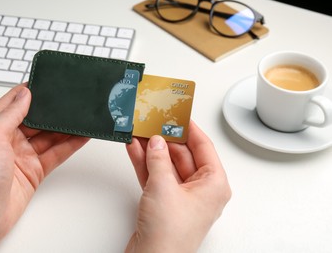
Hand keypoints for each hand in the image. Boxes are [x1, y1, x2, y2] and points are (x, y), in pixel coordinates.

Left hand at [0, 84, 88, 251]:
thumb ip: (11, 114)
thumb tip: (26, 94)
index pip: (15, 102)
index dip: (32, 92)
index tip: (49, 82)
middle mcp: (9, 139)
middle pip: (37, 119)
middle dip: (54, 110)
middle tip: (72, 100)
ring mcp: (24, 155)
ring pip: (50, 136)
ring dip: (66, 127)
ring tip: (82, 117)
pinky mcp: (36, 170)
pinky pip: (57, 153)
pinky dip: (71, 145)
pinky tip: (82, 137)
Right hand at [125, 121, 230, 252]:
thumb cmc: (170, 234)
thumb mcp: (163, 186)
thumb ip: (159, 159)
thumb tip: (156, 141)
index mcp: (213, 184)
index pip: (204, 147)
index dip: (190, 128)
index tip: (179, 114)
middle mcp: (200, 190)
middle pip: (182, 155)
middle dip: (164, 138)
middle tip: (152, 121)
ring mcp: (181, 197)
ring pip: (166, 165)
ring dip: (152, 149)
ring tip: (139, 130)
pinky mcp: (164, 203)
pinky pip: (156, 177)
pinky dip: (145, 164)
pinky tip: (134, 148)